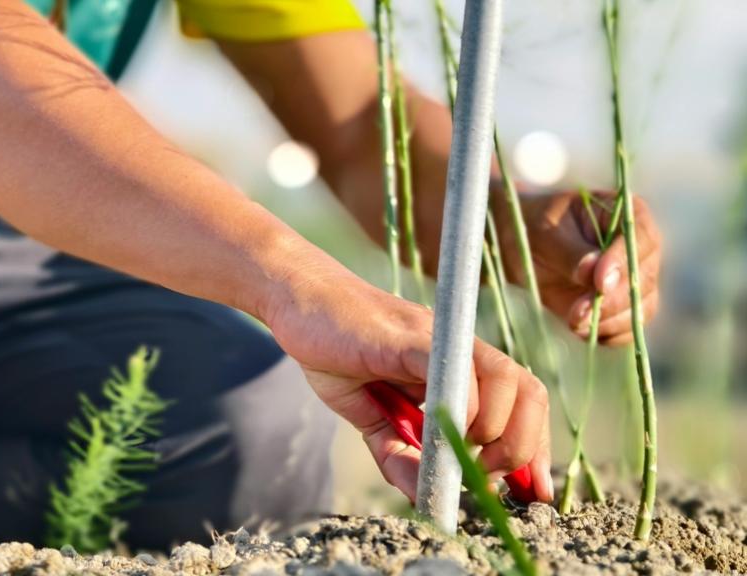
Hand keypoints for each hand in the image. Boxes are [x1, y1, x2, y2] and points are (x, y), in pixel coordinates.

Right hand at [261, 266, 552, 502]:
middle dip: (522, 446)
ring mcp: (439, 339)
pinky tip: (439, 428)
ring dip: (495, 429)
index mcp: (460, 368)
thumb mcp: (372, 419)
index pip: (522, 404)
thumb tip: (422, 500)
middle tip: (487, 475)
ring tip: (464, 454)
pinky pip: (451, 367)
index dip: (534, 448)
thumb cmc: (337, 351)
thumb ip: (399, 455)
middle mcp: (460, 350)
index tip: (531, 491)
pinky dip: (459, 405)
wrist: (301, 303)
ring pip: (505, 379)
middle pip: (529, 391)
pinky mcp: (409, 336)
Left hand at [501, 190, 661, 345]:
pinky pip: (629, 327)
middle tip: (578, 311)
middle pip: (644, 278)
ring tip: (573, 322)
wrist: (523, 249)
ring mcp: (636, 279)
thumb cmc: (535, 229)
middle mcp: (640, 247)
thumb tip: (594, 272)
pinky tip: (582, 331)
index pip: (640, 237)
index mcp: (627, 215)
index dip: (623, 261)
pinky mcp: (623, 306)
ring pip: (641, 307)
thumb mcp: (545, 233)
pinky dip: (608, 334)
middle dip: (612, 300)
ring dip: (609, 321)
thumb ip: (570, 252)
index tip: (599, 282)